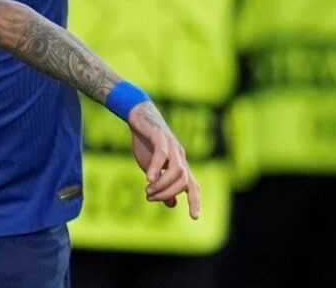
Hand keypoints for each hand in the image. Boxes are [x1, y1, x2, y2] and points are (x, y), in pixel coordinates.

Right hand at [128, 101, 200, 219]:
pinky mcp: (160, 137)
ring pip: (177, 170)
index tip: (195, 217)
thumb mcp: (154, 169)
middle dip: (169, 193)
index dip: (195, 201)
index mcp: (180, 166)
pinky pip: (162, 155)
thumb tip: (173, 204)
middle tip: (151, 197)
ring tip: (148, 190)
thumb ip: (163, 185)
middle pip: (184, 181)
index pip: (193, 186)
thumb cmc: (147, 144)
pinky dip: (157, 168)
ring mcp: (171, 146)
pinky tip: (148, 178)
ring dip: (163, 184)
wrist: (139, 118)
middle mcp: (179, 157)